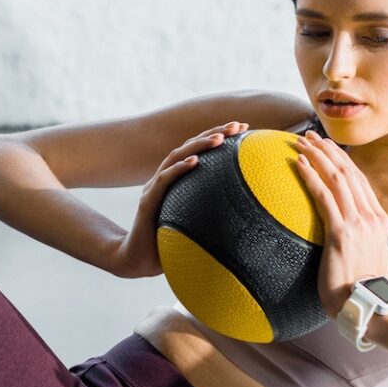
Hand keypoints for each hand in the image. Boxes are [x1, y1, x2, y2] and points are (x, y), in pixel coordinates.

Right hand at [105, 123, 246, 277]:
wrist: (138, 260)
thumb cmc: (168, 245)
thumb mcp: (195, 224)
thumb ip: (212, 214)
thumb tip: (249, 217)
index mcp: (177, 182)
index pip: (199, 152)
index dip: (218, 137)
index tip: (243, 129)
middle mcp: (164, 179)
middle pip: (189, 147)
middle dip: (214, 133)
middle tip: (238, 125)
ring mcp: (154, 188)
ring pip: (176, 158)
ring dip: (198, 146)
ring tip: (220, 138)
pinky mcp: (147, 202)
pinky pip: (164, 181)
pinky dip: (179, 169)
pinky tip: (194, 161)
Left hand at [293, 130, 387, 315]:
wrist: (367, 305)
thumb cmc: (362, 289)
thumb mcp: (369, 258)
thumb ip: (361, 242)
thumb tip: (349, 240)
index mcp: (378, 219)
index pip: (359, 181)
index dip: (342, 161)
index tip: (327, 148)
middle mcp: (371, 216)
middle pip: (348, 172)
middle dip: (328, 150)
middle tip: (310, 136)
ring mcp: (358, 223)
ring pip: (336, 178)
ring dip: (317, 156)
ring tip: (300, 142)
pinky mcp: (340, 233)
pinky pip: (323, 197)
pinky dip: (311, 177)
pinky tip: (298, 165)